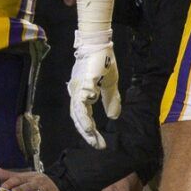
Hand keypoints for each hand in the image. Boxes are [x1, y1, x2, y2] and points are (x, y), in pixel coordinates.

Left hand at [0, 167, 64, 190]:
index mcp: (29, 177)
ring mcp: (46, 190)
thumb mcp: (25, 178)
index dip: (10, 182)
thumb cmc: (36, 184)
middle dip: (20, 189)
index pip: (18, 178)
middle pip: (27, 186)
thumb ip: (10, 176)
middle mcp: (37, 182)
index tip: (2, 187)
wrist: (59, 187)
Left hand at [68, 29, 120, 149]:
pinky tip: (89, 127)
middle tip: (98, 146)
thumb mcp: (110, 84)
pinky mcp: (82, 85)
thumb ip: (111, 100)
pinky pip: (80, 105)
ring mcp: (77, 89)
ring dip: (85, 129)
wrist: (100, 44)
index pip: (83, 116)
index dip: (89, 129)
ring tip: (94, 141)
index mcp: (82, 93)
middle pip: (78, 118)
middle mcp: (76, 93)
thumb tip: (113, 117)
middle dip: (87, 134)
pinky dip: (83, 117)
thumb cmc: (103, 61)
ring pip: (77, 114)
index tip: (99, 142)